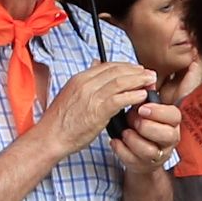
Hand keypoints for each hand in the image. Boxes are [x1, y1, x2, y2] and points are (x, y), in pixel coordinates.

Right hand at [43, 58, 161, 147]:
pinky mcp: (98, 110)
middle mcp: (86, 83)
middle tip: (149, 74)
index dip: (126, 66)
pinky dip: (133, 96)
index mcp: (80, 78)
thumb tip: (96, 64)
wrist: (51, 136)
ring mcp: (91, 96)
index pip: (108, 65)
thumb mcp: (71, 93)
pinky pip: (120, 99)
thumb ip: (86, 81)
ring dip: (139, 81)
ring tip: (150, 83)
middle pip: (117, 70)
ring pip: (121, 82)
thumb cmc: (60, 120)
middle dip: (136, 71)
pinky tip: (142, 97)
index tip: (137, 70)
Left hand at [117, 99, 183, 169]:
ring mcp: (157, 155)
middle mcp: (169, 139)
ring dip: (133, 139)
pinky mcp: (143, 165)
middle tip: (132, 120)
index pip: (174, 115)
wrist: (140, 152)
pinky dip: (121, 149)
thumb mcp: (147, 110)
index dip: (158, 112)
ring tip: (123, 132)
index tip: (142, 108)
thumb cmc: (144, 124)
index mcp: (171, 122)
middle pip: (166, 135)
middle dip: (146, 126)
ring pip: (149, 150)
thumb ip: (146, 96)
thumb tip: (141, 76)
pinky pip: (132, 160)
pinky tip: (115, 140)